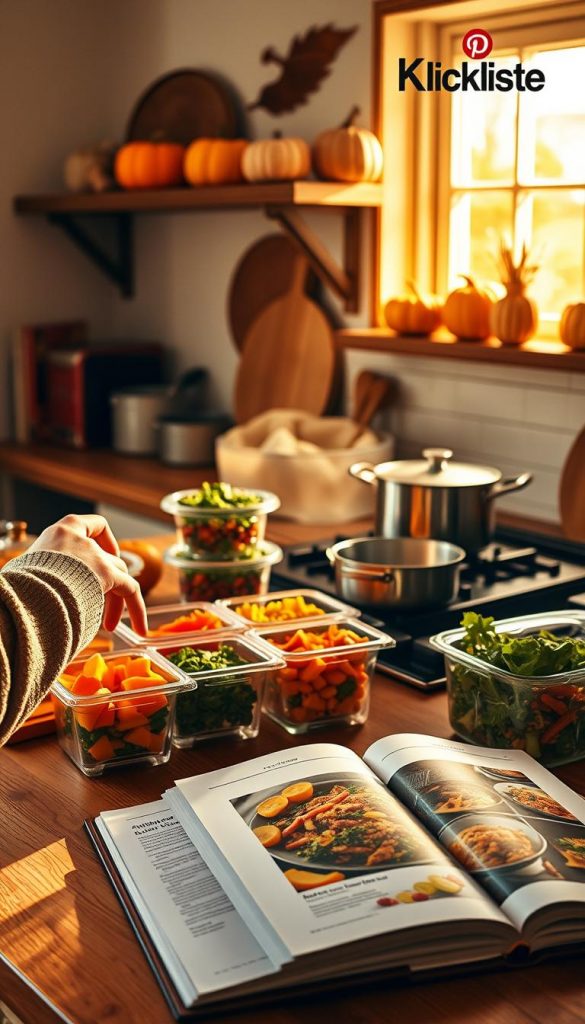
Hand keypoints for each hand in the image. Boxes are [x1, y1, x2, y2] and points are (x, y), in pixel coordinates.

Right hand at [30, 514, 147, 634]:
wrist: (23, 593)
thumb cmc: (18, 587)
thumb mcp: (29, 568)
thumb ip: (46, 570)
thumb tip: (34, 588)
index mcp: (60, 532)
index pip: (91, 525)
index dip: (102, 541)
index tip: (103, 557)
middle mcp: (82, 539)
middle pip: (106, 558)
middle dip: (106, 583)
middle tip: (98, 608)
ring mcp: (96, 556)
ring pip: (119, 575)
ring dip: (116, 601)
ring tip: (109, 626)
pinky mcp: (108, 574)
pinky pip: (131, 590)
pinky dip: (138, 610)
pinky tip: (140, 630)